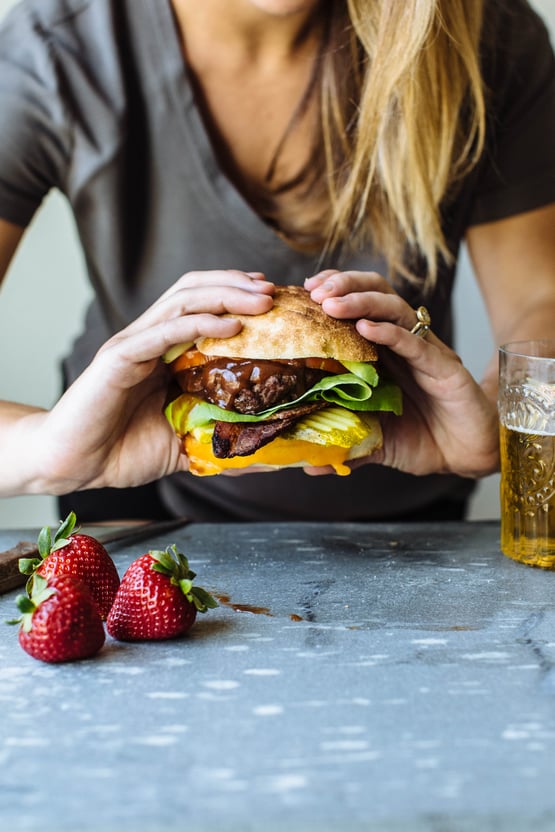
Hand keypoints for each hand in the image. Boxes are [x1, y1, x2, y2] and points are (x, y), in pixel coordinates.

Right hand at [25, 271, 274, 493]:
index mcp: (164, 353)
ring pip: (183, 301)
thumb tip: (268, 453)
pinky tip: (231, 325)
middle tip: (273, 292)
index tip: (274, 300)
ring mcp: (134, 345)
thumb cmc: (123, 452)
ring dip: (226, 294)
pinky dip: (200, 323)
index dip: (237, 297)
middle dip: (237, 285)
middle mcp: (149, 339)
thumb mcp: (186, 445)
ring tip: (261, 299)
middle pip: (195, 291)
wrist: (74, 465)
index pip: (203, 307)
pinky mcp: (119, 359)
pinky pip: (164, 332)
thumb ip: (221, 441)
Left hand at [304, 270, 498, 477]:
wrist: (468, 455)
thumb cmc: (423, 440)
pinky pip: (416, 343)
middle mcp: (403, 344)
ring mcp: (424, 352)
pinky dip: (391, 333)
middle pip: (374, 294)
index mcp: (383, 354)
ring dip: (361, 301)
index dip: (333, 293)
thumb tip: (307, 465)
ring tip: (331, 303)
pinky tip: (366, 328)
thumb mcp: (375, 443)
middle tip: (314, 291)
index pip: (357, 308)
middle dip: (344, 285)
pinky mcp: (445, 368)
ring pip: (394, 309)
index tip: (303, 293)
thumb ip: (345, 446)